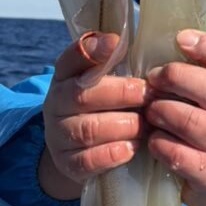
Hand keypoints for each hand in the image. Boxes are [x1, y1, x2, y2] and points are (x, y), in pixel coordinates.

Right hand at [39, 32, 149, 198]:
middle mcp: (56, 103)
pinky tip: (132, 148)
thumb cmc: (103, 108)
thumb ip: (115, 63)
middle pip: (82, 96)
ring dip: (122, 126)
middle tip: (149, 94)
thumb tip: (126, 41)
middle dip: (121, 93)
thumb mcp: (105, 83)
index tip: (116, 43)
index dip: (91, 50)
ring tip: (146, 124)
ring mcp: (58, 135)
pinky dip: (111, 154)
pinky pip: (86, 161)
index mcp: (65, 77)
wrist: (80, 151)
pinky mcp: (67, 164)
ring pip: (88, 129)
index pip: (70, 59)